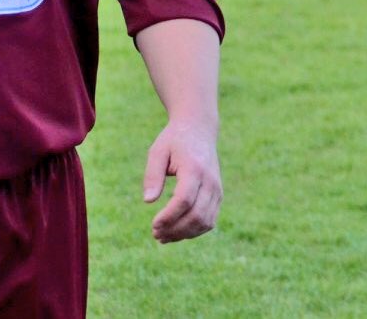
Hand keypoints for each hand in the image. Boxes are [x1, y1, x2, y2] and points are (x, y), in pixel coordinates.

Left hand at [142, 119, 222, 242]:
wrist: (199, 129)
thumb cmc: (174, 141)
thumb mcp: (157, 152)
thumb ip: (152, 176)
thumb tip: (148, 201)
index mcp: (194, 168)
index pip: (184, 199)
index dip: (169, 216)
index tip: (153, 225)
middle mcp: (210, 180)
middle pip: (196, 214)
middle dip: (175, 229)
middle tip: (155, 234)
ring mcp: (217, 189)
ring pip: (205, 221)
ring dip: (184, 234)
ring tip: (163, 237)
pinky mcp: (218, 195)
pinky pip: (210, 220)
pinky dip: (194, 231)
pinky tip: (176, 232)